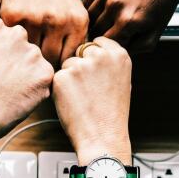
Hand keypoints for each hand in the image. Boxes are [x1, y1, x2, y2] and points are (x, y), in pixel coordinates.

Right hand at [0, 16, 54, 140]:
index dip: (1, 54)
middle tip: (3, 81)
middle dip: (17, 62)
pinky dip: (36, 90)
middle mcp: (16, 33)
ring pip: (35, 63)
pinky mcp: (45, 72)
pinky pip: (44, 80)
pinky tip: (18, 98)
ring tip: (9, 91)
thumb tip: (2, 48)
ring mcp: (33, 53)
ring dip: (28, 75)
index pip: (7, 35)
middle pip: (23, 47)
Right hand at [1, 0, 88, 66]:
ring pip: (29, 53)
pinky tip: (12, 40)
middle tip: (36, 65)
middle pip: (49, 60)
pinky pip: (12, 40)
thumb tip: (69, 71)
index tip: (52, 67)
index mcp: (77, 22)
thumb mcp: (75, 12)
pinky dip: (12, 42)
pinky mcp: (13, 15)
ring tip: (23, 55)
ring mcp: (34, 18)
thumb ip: (74, 39)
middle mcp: (58, 21)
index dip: (60, 67)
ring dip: (25, 55)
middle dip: (42, 64)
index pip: (68, 60)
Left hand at [52, 37, 131, 164]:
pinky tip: (73, 102)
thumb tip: (93, 49)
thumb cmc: (111, 113)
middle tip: (89, 89)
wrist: (103, 136)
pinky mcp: (62, 77)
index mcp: (118, 55)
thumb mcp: (121, 80)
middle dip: (81, 65)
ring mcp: (80, 65)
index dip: (93, 57)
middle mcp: (100, 56)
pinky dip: (61, 89)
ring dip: (70, 77)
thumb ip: (109, 61)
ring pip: (67, 64)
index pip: (98, 41)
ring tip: (83, 98)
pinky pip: (57, 77)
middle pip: (81, 51)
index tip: (96, 71)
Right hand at [83, 0, 178, 52]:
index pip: (105, 44)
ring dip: (95, 22)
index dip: (108, 47)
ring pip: (88, 16)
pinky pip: (88, 0)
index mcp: (127, 21)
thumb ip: (135, 50)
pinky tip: (103, 8)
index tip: (113, 45)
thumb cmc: (161, 4)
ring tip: (107, 22)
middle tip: (109, 34)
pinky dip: (92, 7)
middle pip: (95, 31)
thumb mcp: (154, 34)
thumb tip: (114, 54)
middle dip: (101, 35)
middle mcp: (115, 5)